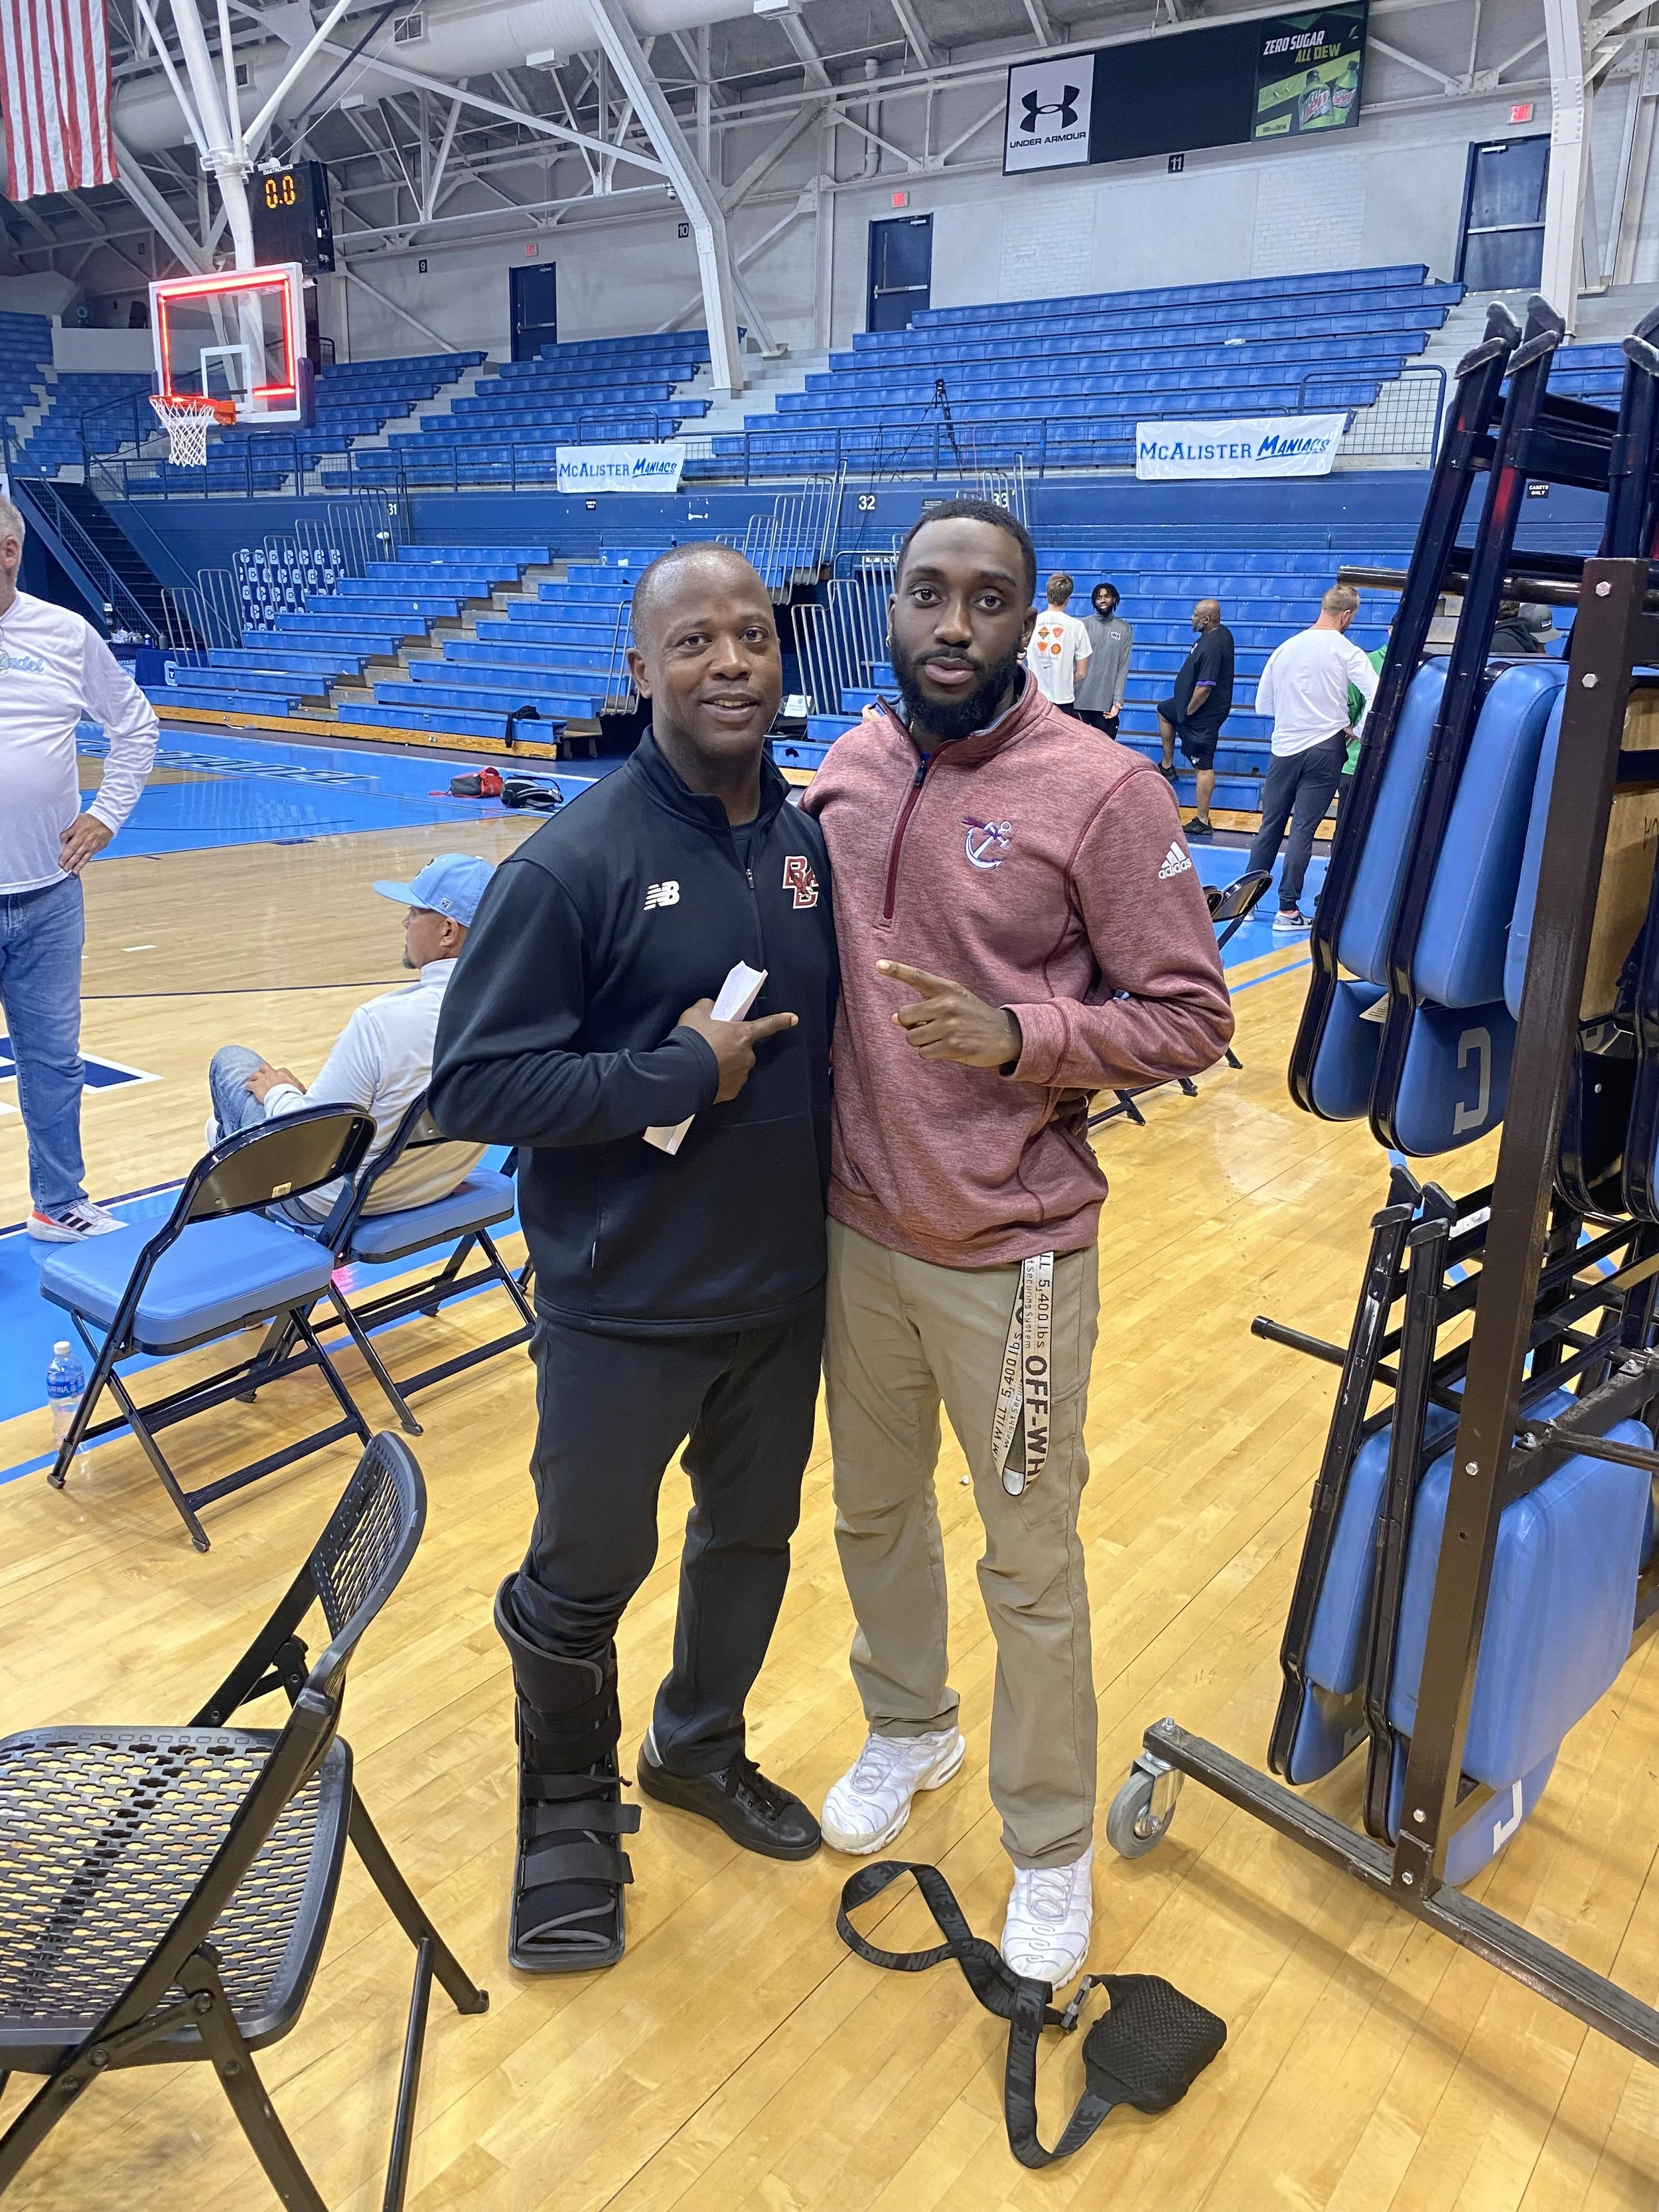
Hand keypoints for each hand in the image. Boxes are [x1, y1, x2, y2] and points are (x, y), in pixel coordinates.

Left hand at [58, 815, 112, 874]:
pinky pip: (85, 859)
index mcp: (76, 829)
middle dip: (64, 857)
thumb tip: (59, 836)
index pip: (64, 836)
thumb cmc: (90, 821)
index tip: (51, 849)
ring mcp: (87, 845)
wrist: (105, 822)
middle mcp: (81, 838)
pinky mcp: (93, 850)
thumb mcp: (77, 819)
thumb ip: (68, 828)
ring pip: (78, 855)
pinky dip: (80, 865)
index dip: (57, 843)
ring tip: (65, 870)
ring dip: (71, 863)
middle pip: (71, 848)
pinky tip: (75, 871)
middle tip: (59, 864)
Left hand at [245, 1063, 300, 1102]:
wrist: (284, 1098)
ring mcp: (263, 1079)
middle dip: (262, 1071)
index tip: (277, 1080)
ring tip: (252, 1081)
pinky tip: (247, 1089)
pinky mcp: (256, 1086)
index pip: (279, 1071)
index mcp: (283, 1072)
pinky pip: (249, 1084)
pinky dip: (248, 1086)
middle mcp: (272, 1073)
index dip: (277, 1076)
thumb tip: (304, 1091)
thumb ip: (299, 1087)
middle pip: (264, 1067)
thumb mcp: (300, 1089)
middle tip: (262, 1076)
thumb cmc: (293, 1094)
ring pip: (255, 1074)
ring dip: (253, 1078)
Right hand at [677, 999, 797, 1101]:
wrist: (682, 1074)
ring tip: (704, 1062)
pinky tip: (704, 1076)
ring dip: (724, 1064)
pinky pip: (727, 1083)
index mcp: (743, 1035)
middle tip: (711, 1046)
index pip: (767, 1025)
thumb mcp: (696, 1014)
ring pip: (736, 1066)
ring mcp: (740, 1076)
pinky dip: (718, 1079)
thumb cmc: (691, 1042)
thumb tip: (712, 1008)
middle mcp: (747, 1056)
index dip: (781, 1020)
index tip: (793, 1019)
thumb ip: (708, 1007)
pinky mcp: (730, 1092)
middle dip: (731, 1047)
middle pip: (744, 1048)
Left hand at [878, 962, 1021, 1067]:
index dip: (897, 970)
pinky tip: (946, 1048)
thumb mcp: (952, 1002)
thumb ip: (923, 1006)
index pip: (918, 977)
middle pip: (903, 1015)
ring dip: (920, 1041)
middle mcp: (947, 1004)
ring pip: (911, 1038)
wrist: (1005, 1034)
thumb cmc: (972, 1016)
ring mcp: (951, 1025)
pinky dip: (930, 1053)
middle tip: (927, 1026)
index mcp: (947, 988)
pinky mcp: (954, 1046)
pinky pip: (924, 1053)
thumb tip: (893, 1018)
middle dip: (910, 1025)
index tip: (878, 965)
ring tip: (939, 1037)